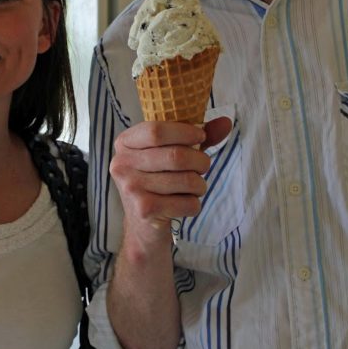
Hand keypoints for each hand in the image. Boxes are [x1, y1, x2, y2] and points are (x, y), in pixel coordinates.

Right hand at [109, 117, 231, 255]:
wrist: (143, 226)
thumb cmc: (159, 182)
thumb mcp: (172, 153)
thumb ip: (196, 138)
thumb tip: (225, 122)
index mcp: (125, 144)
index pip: (156, 130)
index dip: (184, 131)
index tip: (201, 136)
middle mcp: (122, 164)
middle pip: (175, 156)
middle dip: (200, 161)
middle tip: (204, 166)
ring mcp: (131, 188)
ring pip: (185, 180)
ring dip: (200, 185)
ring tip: (195, 187)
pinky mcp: (144, 209)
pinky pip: (186, 202)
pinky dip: (194, 204)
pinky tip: (184, 204)